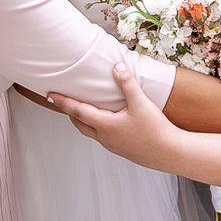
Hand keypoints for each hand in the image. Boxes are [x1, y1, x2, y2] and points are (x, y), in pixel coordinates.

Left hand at [48, 63, 183, 171]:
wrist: (170, 153)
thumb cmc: (156, 130)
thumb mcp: (141, 103)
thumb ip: (127, 84)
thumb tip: (117, 67)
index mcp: (105, 126)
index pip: (77, 111)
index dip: (63, 102)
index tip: (50, 96)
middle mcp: (105, 137)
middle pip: (80, 124)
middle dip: (69, 112)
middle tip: (62, 102)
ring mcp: (113, 145)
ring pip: (91, 132)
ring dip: (83, 120)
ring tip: (82, 109)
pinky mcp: (122, 149)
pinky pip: (102, 137)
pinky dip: (96, 127)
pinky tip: (106, 121)